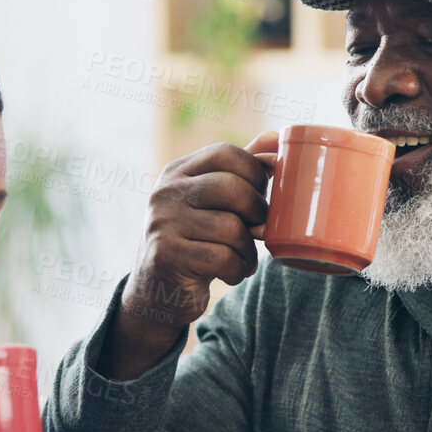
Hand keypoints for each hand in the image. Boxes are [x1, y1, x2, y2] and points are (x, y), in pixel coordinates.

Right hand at [102, 131, 277, 379]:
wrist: (156, 292)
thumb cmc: (195, 241)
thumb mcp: (211, 203)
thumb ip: (239, 171)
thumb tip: (275, 138)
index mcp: (177, 172)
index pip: (227, 153)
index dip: (256, 173)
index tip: (261, 195)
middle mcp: (165, 192)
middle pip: (233, 188)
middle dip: (258, 213)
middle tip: (258, 230)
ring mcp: (162, 223)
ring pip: (232, 228)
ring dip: (248, 250)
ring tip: (241, 258)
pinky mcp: (166, 256)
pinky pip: (223, 258)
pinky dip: (238, 270)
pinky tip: (230, 274)